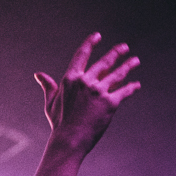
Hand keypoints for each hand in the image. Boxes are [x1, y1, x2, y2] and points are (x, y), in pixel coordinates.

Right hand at [34, 32, 140, 155]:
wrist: (70, 140)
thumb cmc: (59, 123)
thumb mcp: (51, 102)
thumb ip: (49, 86)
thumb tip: (38, 75)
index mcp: (70, 79)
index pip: (81, 55)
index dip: (90, 44)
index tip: (98, 36)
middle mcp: (86, 82)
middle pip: (104, 63)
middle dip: (116, 53)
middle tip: (124, 47)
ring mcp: (99, 92)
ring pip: (117, 75)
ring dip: (128, 66)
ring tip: (135, 60)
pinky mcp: (110, 103)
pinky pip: (124, 92)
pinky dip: (131, 88)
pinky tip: (137, 85)